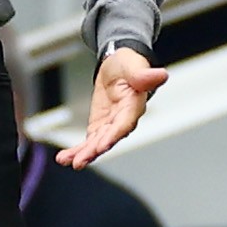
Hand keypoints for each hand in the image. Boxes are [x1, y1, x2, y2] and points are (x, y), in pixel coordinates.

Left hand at [60, 47, 167, 168]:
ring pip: (97, 143)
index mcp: (133, 106)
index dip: (113, 135)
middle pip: (109, 138)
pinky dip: (77, 149)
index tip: (101, 146)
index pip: (124, 124)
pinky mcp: (100, 126)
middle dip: (94, 150)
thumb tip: (161, 75)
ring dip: (83, 154)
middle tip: (79, 161)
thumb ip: (144, 75)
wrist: (119, 66)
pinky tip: (65, 157)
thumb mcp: (134, 65)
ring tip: (67, 161)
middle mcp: (123, 120)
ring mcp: (111, 125)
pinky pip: (89, 140)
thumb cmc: (129, 65)